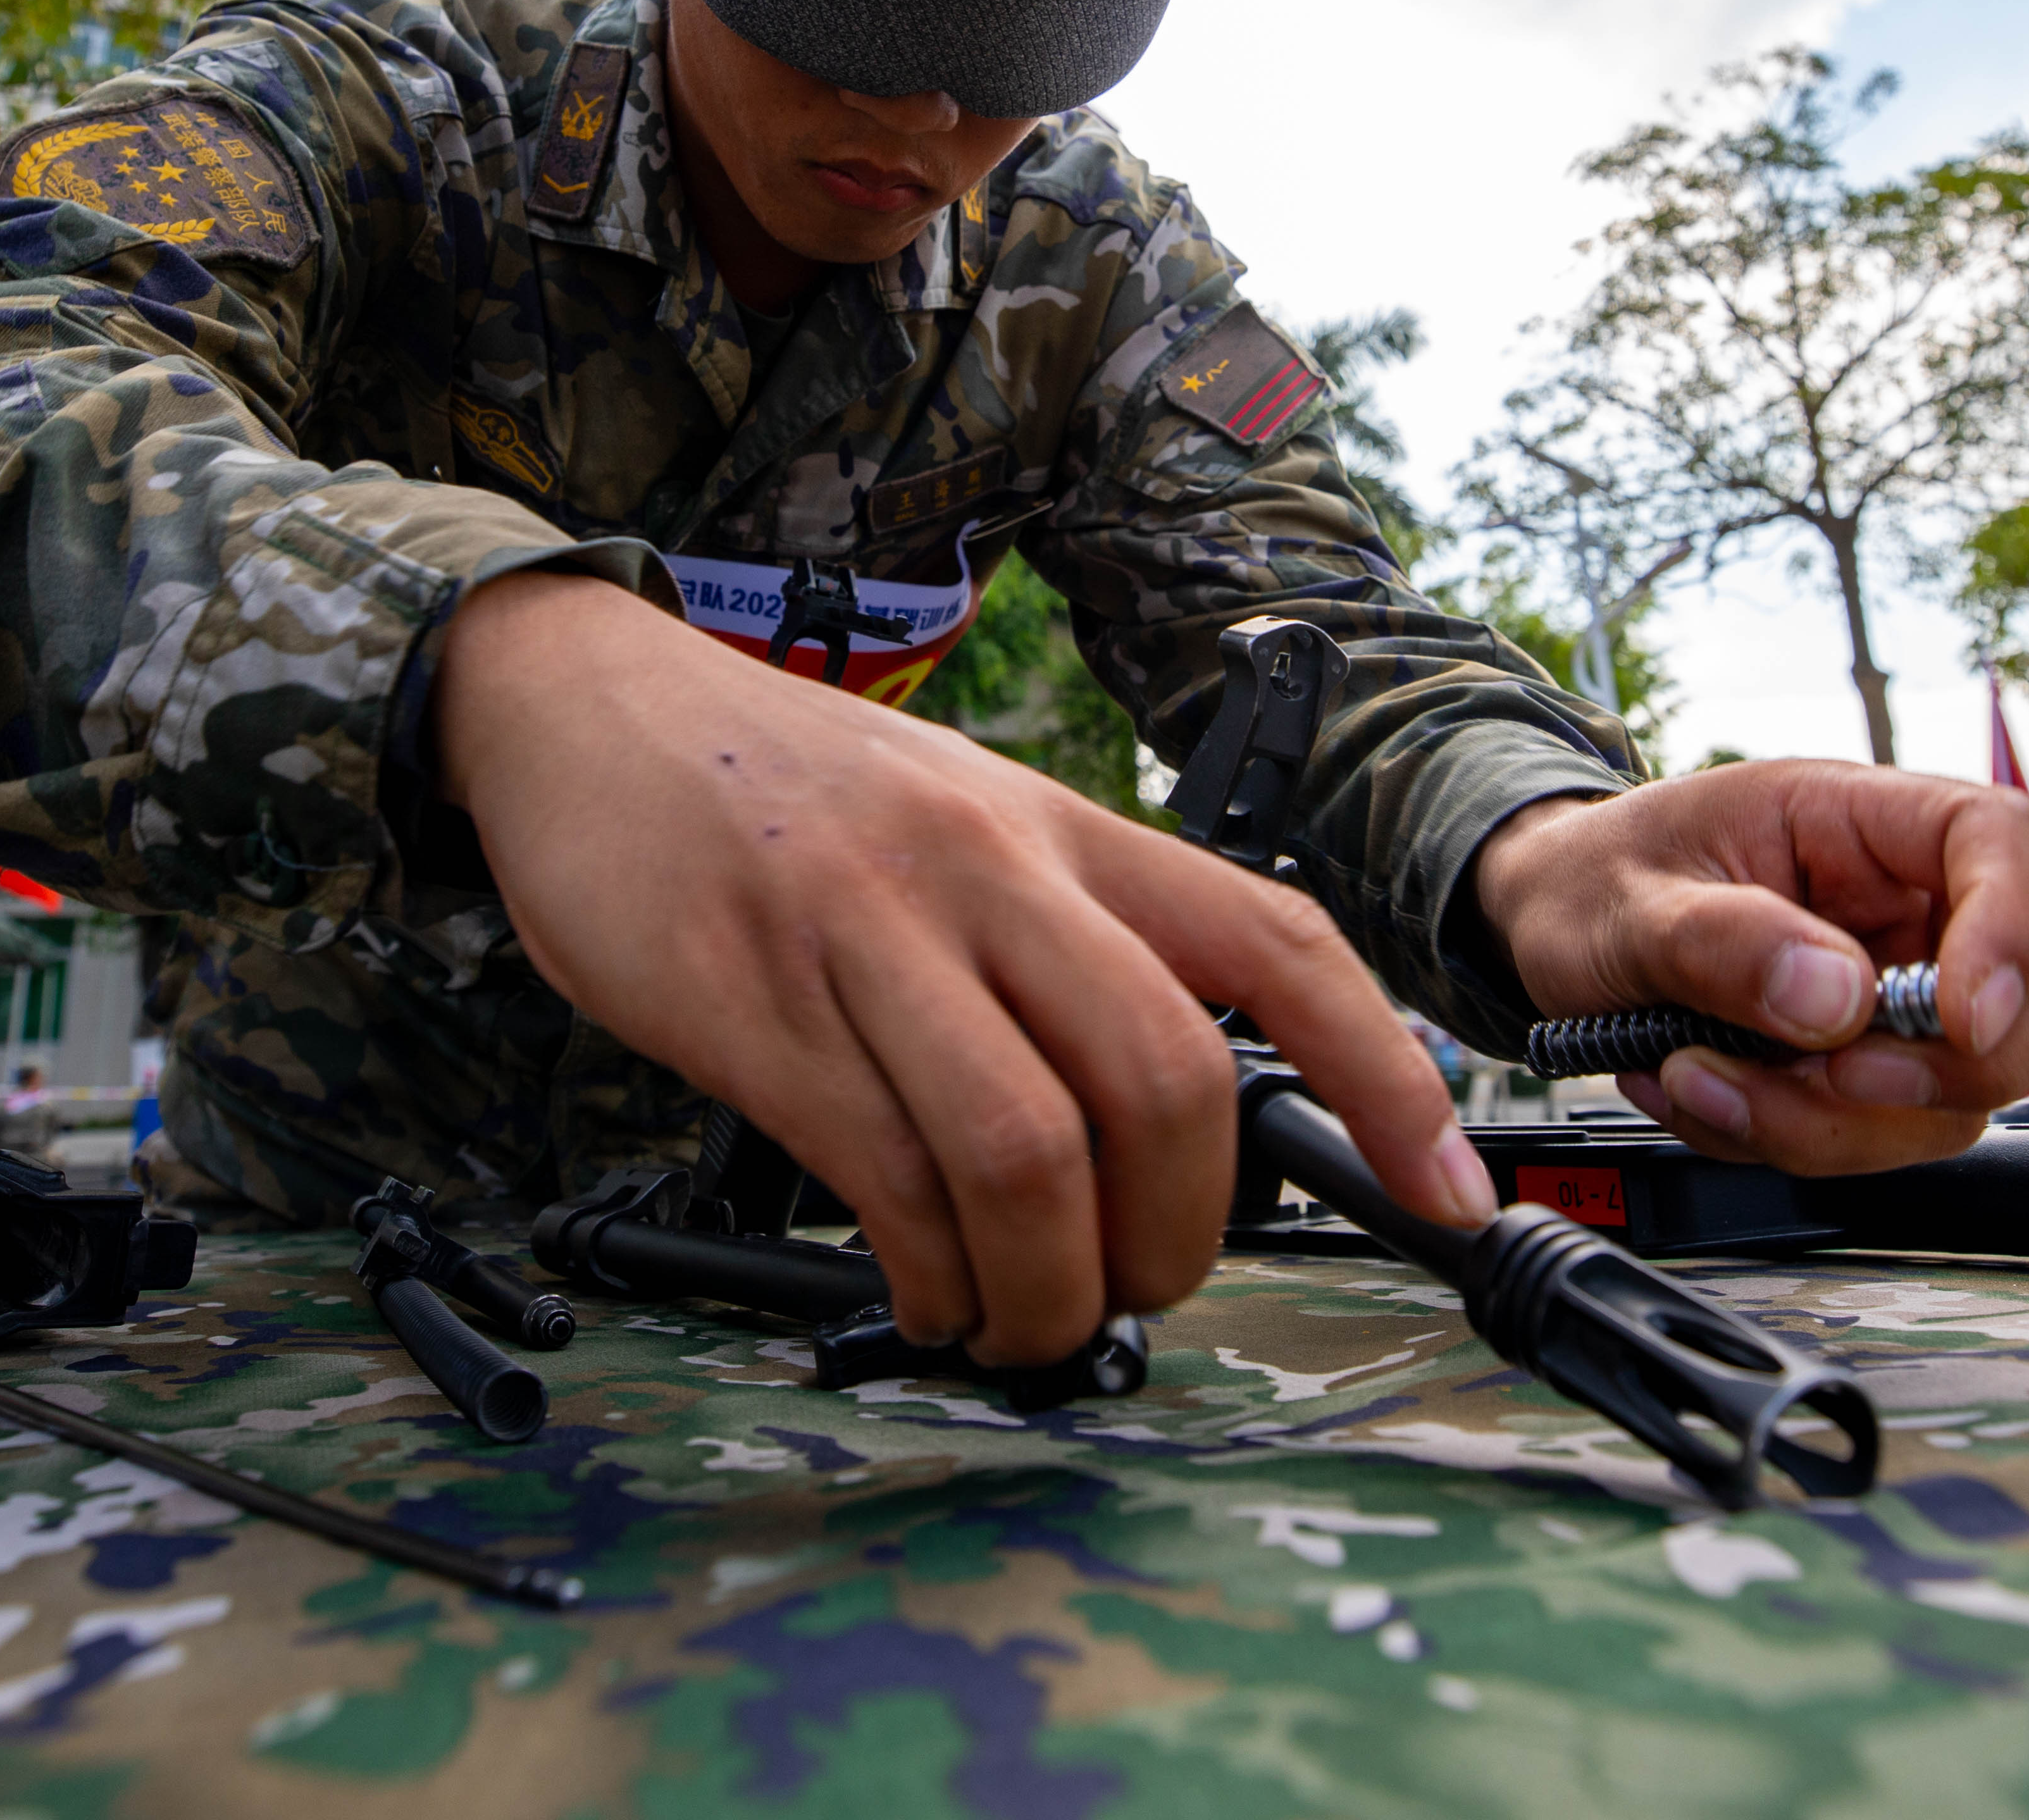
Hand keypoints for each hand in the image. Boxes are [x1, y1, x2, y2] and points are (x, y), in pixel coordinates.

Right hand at [430, 571, 1493, 1364]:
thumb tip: (1184, 1132)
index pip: (1277, 946)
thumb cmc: (788, 798)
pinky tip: (924, 1291)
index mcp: (1063, 826)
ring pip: (1027, 1150)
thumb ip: (1070, 944)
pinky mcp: (751, 1007)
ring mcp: (865, 935)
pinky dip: (931, 1277)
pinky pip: (886, 1182)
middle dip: (1180, 1235)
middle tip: (1137, 1291)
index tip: (1449, 1195)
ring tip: (1021, 1321)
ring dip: (1049, 1287)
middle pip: (1165, 1079)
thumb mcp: (964, 824)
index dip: (1388, 1077)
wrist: (579, 707)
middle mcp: (985, 868)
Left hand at [1468, 762, 2028, 1173]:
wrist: (1553, 923)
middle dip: (1953, 1066)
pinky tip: (1701, 1090)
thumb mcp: (1627, 901)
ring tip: (1694, 1074)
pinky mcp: (1873, 1076)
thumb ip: (1723, 940)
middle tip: (1827, 1077)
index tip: (1963, 1019)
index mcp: (1862, 819)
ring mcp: (1903, 1000)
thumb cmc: (1597, 878)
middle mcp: (1908, 909)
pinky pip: (1880, 1139)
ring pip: (1960, 1095)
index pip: (2007, 842)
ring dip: (1830, 1121)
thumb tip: (1839, 999)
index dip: (2017, 932)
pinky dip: (1789, 1141)